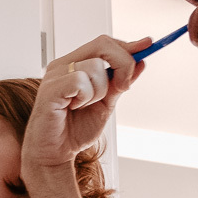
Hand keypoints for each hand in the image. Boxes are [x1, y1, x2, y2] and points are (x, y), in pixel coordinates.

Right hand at [22, 36, 151, 178]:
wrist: (55, 153)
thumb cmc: (74, 130)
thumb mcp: (106, 103)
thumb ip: (120, 83)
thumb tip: (141, 63)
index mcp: (74, 64)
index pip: (104, 43)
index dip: (127, 45)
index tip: (147, 46)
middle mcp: (63, 65)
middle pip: (103, 44)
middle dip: (123, 64)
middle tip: (122, 88)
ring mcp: (55, 75)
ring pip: (95, 67)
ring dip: (99, 91)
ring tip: (84, 106)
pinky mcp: (50, 88)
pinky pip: (81, 81)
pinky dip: (86, 97)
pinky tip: (75, 107)